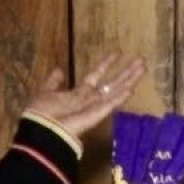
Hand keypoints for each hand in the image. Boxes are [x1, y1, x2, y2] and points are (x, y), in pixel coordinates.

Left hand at [26, 52, 146, 140]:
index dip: (106, 64)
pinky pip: (108, 105)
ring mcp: (94, 107)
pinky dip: (119, 98)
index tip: (117, 52)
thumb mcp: (45, 92)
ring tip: (143, 67)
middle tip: (140, 60)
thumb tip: (59, 69)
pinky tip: (131, 89)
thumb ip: (54, 82)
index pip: (96, 76)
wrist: (40, 132)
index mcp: (77, 94)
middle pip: (112, 83)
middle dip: (126, 72)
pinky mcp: (95, 116)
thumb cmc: (41, 114)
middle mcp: (89, 100)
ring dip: (129, 79)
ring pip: (115, 91)